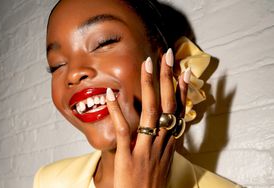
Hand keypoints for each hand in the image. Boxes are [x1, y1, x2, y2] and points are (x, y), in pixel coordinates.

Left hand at [106, 49, 188, 187]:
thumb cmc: (150, 185)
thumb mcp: (162, 162)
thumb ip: (162, 144)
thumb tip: (162, 128)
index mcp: (170, 145)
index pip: (179, 111)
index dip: (183, 90)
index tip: (184, 71)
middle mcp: (162, 143)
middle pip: (168, 105)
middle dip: (169, 79)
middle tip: (167, 56)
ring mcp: (146, 150)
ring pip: (151, 113)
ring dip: (149, 86)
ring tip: (146, 64)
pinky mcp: (129, 158)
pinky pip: (124, 130)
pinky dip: (117, 111)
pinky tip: (110, 93)